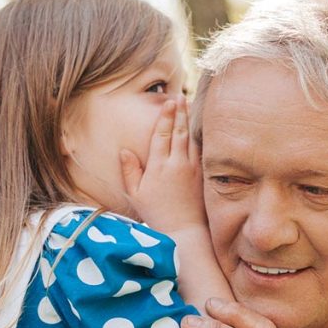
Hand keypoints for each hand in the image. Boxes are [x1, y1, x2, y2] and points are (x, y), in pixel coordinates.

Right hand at [120, 95, 205, 234]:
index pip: (162, 134)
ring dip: (189, 122)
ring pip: (191, 139)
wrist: (183, 230)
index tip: (169, 101)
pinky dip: (198, 138)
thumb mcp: (136, 194)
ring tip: (188, 107)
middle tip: (179, 96)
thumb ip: (130, 171)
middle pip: (179, 131)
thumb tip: (125, 150)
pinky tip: (197, 131)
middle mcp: (177, 164)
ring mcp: (192, 169)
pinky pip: (201, 151)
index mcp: (159, 166)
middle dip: (179, 112)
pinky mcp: (202, 175)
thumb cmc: (156, 214)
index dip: (165, 116)